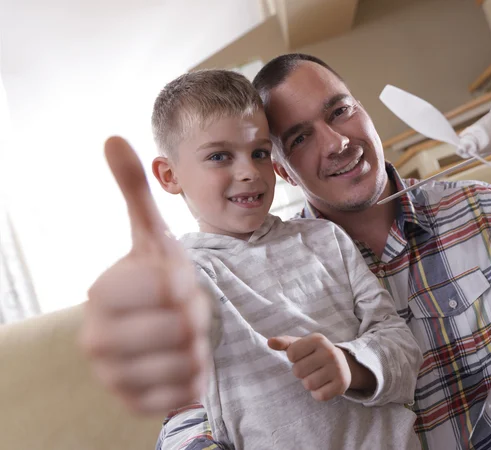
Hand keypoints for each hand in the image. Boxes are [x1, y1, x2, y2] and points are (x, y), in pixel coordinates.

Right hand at [79, 136, 211, 414]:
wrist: (154, 330)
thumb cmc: (158, 280)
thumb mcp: (153, 235)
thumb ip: (134, 190)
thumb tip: (113, 137)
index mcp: (102, 294)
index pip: (168, 289)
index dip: (186, 284)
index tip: (175, 284)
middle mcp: (96, 338)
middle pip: (183, 327)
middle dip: (196, 317)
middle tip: (183, 313)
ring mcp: (112, 377)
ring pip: (187, 362)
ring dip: (198, 347)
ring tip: (182, 338)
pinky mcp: (133, 404)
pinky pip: (185, 394)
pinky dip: (195, 378)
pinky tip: (180, 364)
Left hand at [268, 333, 351, 401]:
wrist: (343, 364)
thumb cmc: (315, 354)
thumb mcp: (301, 344)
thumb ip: (284, 343)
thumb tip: (269, 342)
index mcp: (318, 339)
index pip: (291, 353)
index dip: (294, 358)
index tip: (303, 356)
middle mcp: (329, 352)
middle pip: (298, 371)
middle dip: (300, 372)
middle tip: (310, 368)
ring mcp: (337, 368)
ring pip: (308, 384)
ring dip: (308, 383)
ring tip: (317, 376)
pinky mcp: (341, 385)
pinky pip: (319, 396)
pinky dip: (318, 393)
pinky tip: (324, 385)